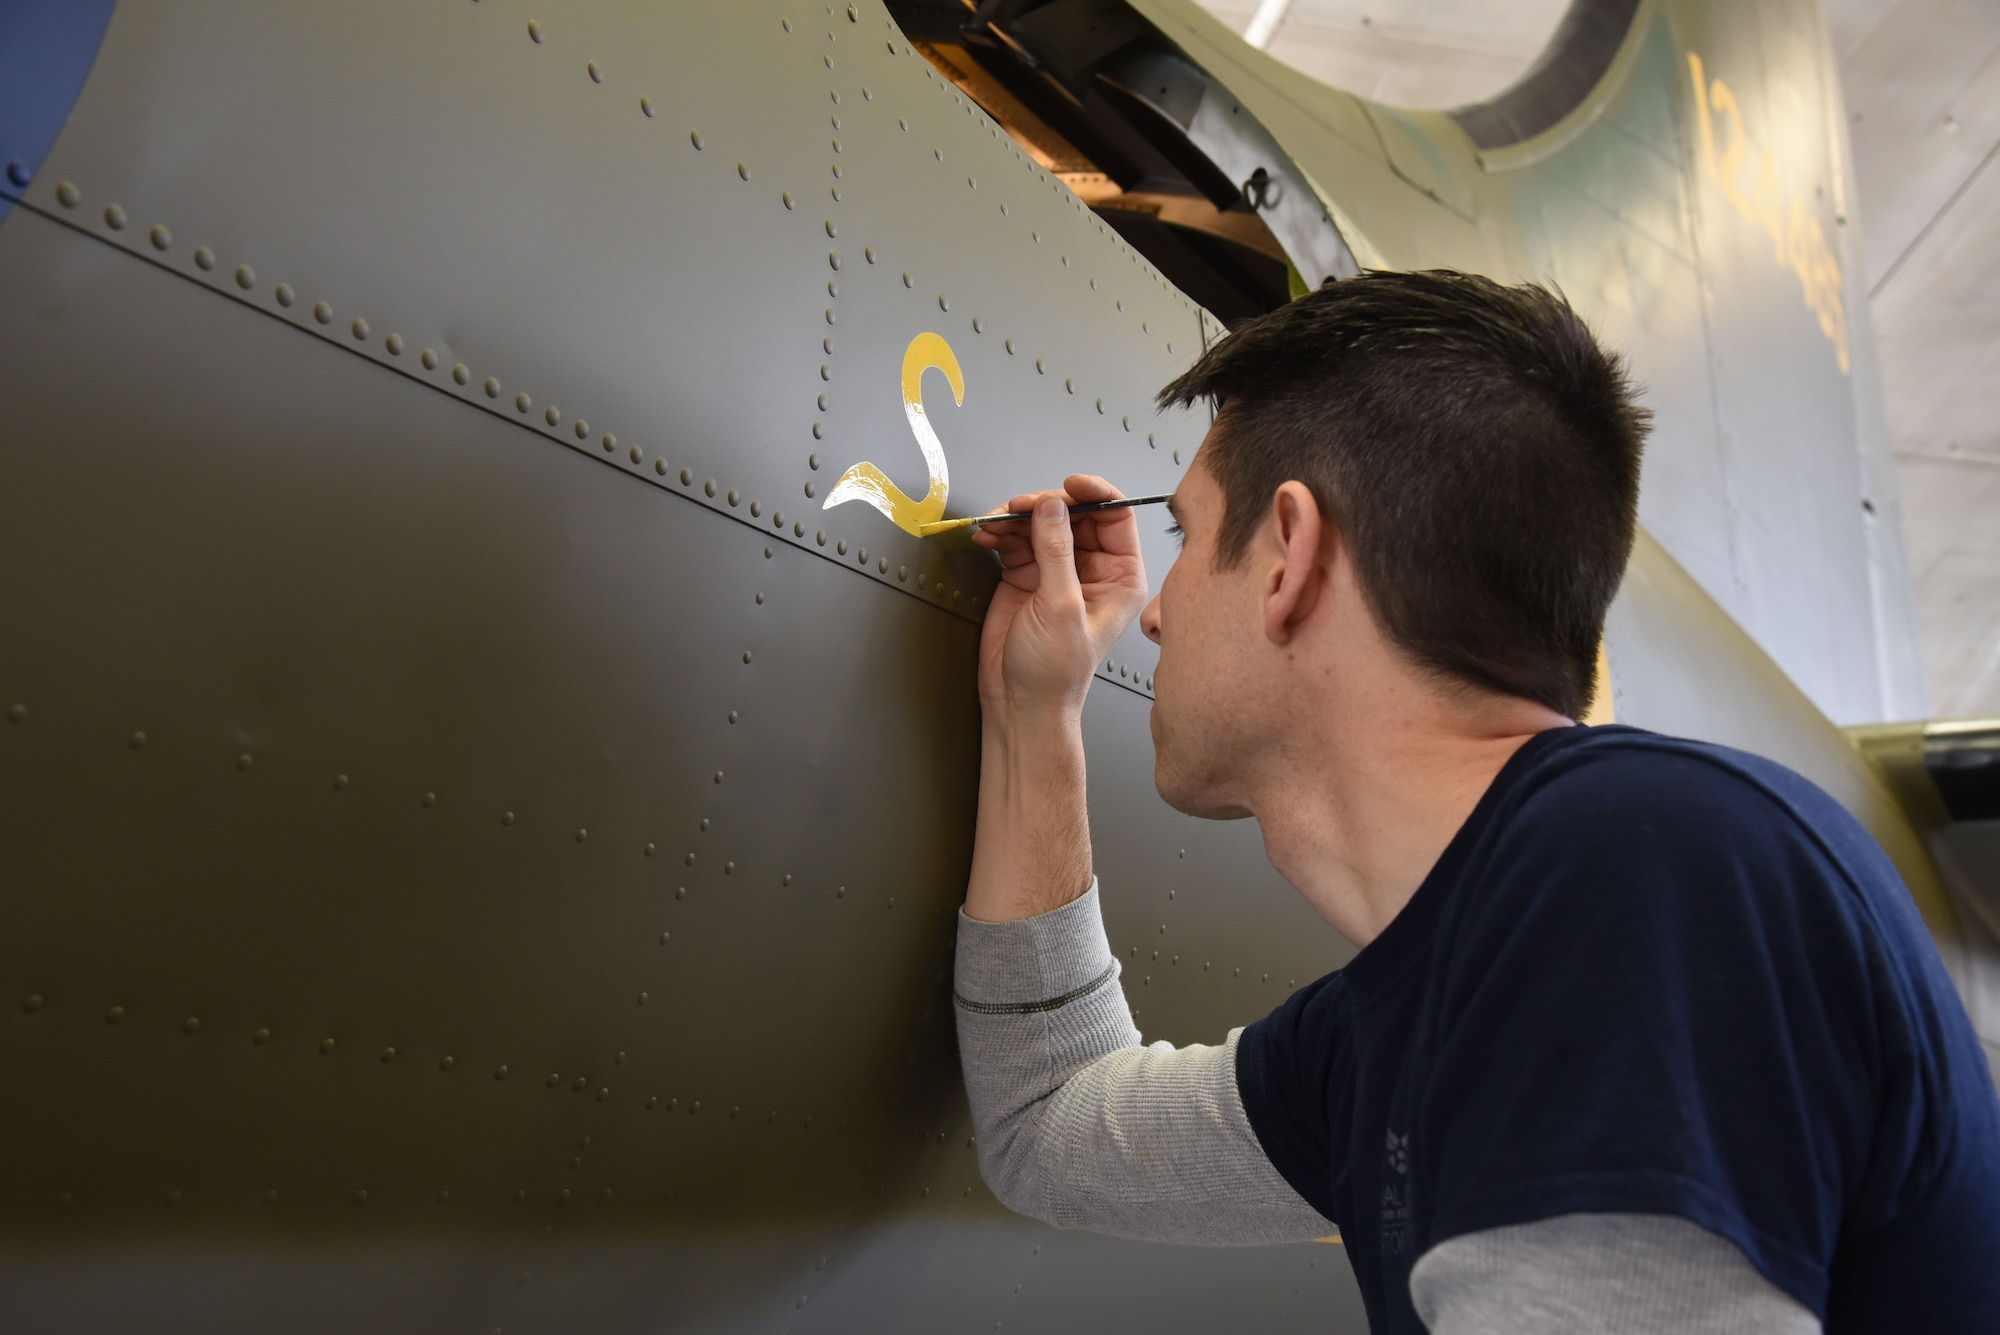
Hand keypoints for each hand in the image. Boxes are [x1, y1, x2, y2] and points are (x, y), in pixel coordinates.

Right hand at [971, 474, 1148, 727]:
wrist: (1019, 703)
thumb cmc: (1055, 673)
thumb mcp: (1061, 607)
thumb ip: (1056, 552)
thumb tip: (1052, 506)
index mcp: (1119, 577)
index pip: (1115, 517)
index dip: (1094, 494)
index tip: (1068, 486)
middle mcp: (1091, 569)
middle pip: (1072, 513)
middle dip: (1044, 505)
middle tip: (1019, 508)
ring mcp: (1056, 569)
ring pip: (1041, 521)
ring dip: (1016, 517)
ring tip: (997, 524)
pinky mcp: (1026, 574)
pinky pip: (1015, 538)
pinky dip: (1000, 531)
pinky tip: (988, 536)